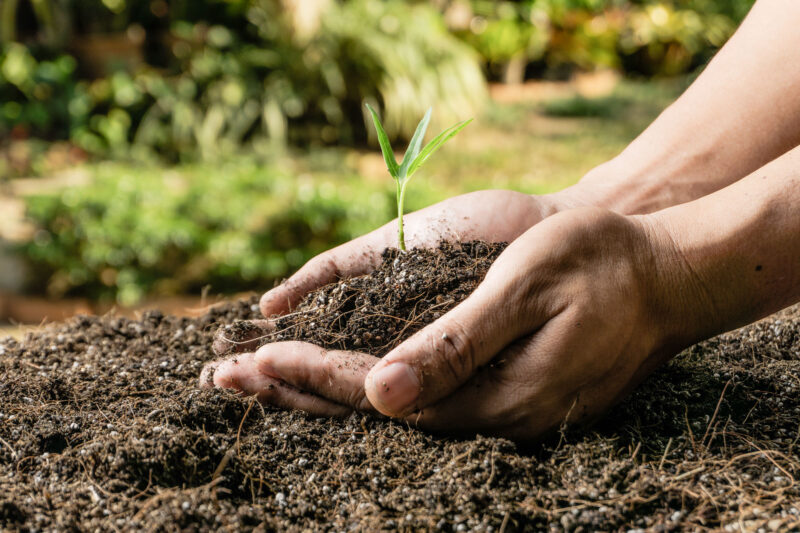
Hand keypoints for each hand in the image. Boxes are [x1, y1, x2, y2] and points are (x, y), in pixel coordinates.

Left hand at [202, 207, 705, 439]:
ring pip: (397, 413)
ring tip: (264, 383)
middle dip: (300, 395)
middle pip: (378, 417)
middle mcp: (494, 419)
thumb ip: (455, 345)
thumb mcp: (527, 290)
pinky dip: (372, 390)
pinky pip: (427, 403)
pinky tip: (345, 384)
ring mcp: (505, 414)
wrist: (669, 279)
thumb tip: (379, 392)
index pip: (381, 396)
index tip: (256, 359)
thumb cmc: (601, 266)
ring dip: (327, 395)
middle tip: (229, 379)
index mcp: (495, 397)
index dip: (315, 377)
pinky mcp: (513, 397)